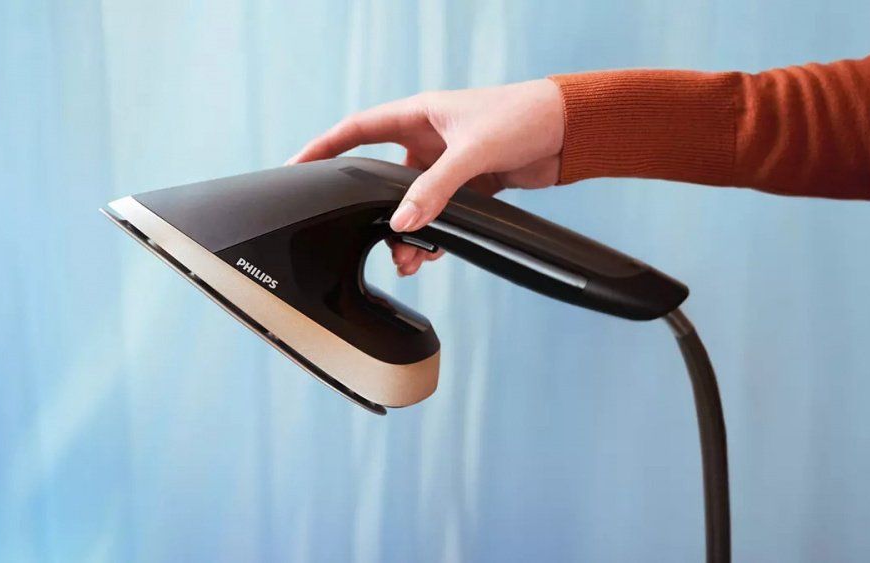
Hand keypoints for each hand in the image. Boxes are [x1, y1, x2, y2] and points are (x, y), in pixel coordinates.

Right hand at [288, 79, 563, 275]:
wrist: (571, 130)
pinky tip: (432, 253)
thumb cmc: (523, 117)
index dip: (324, 148)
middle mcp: (429, 138)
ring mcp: (448, 163)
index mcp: (419, 114)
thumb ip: (436, 189)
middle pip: (385, 177)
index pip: (357, 130)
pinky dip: (434, 234)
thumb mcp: (472, 152)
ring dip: (407, 231)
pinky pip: (440, 214)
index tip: (297, 168)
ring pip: (413, 203)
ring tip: (406, 259)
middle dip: (374, 210)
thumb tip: (402, 222)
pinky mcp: (471, 185)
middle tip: (366, 236)